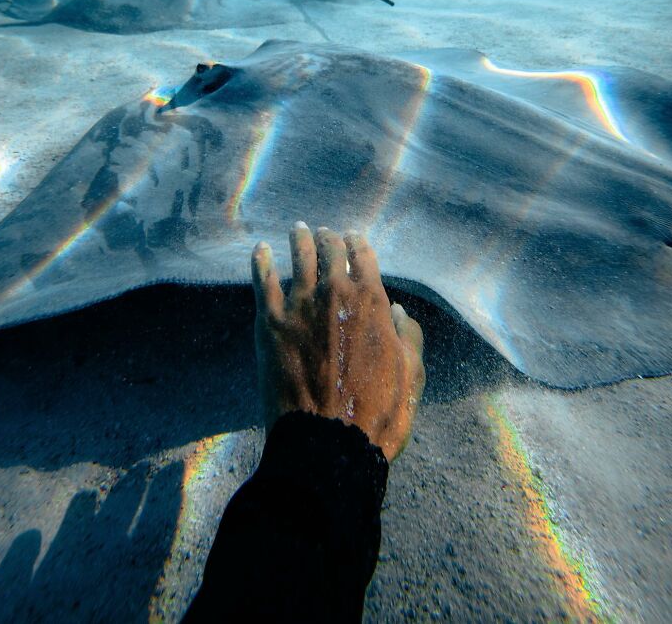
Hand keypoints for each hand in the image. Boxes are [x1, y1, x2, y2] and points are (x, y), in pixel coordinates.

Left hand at [251, 223, 424, 461]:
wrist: (328, 442)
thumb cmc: (377, 414)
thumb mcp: (411, 375)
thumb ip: (410, 337)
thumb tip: (400, 312)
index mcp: (372, 301)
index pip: (364, 256)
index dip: (359, 243)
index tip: (354, 236)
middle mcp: (335, 293)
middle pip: (331, 251)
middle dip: (330, 238)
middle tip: (325, 232)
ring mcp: (299, 305)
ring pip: (299, 257)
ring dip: (300, 238)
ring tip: (299, 229)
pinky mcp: (270, 323)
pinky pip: (262, 281)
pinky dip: (261, 261)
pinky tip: (260, 249)